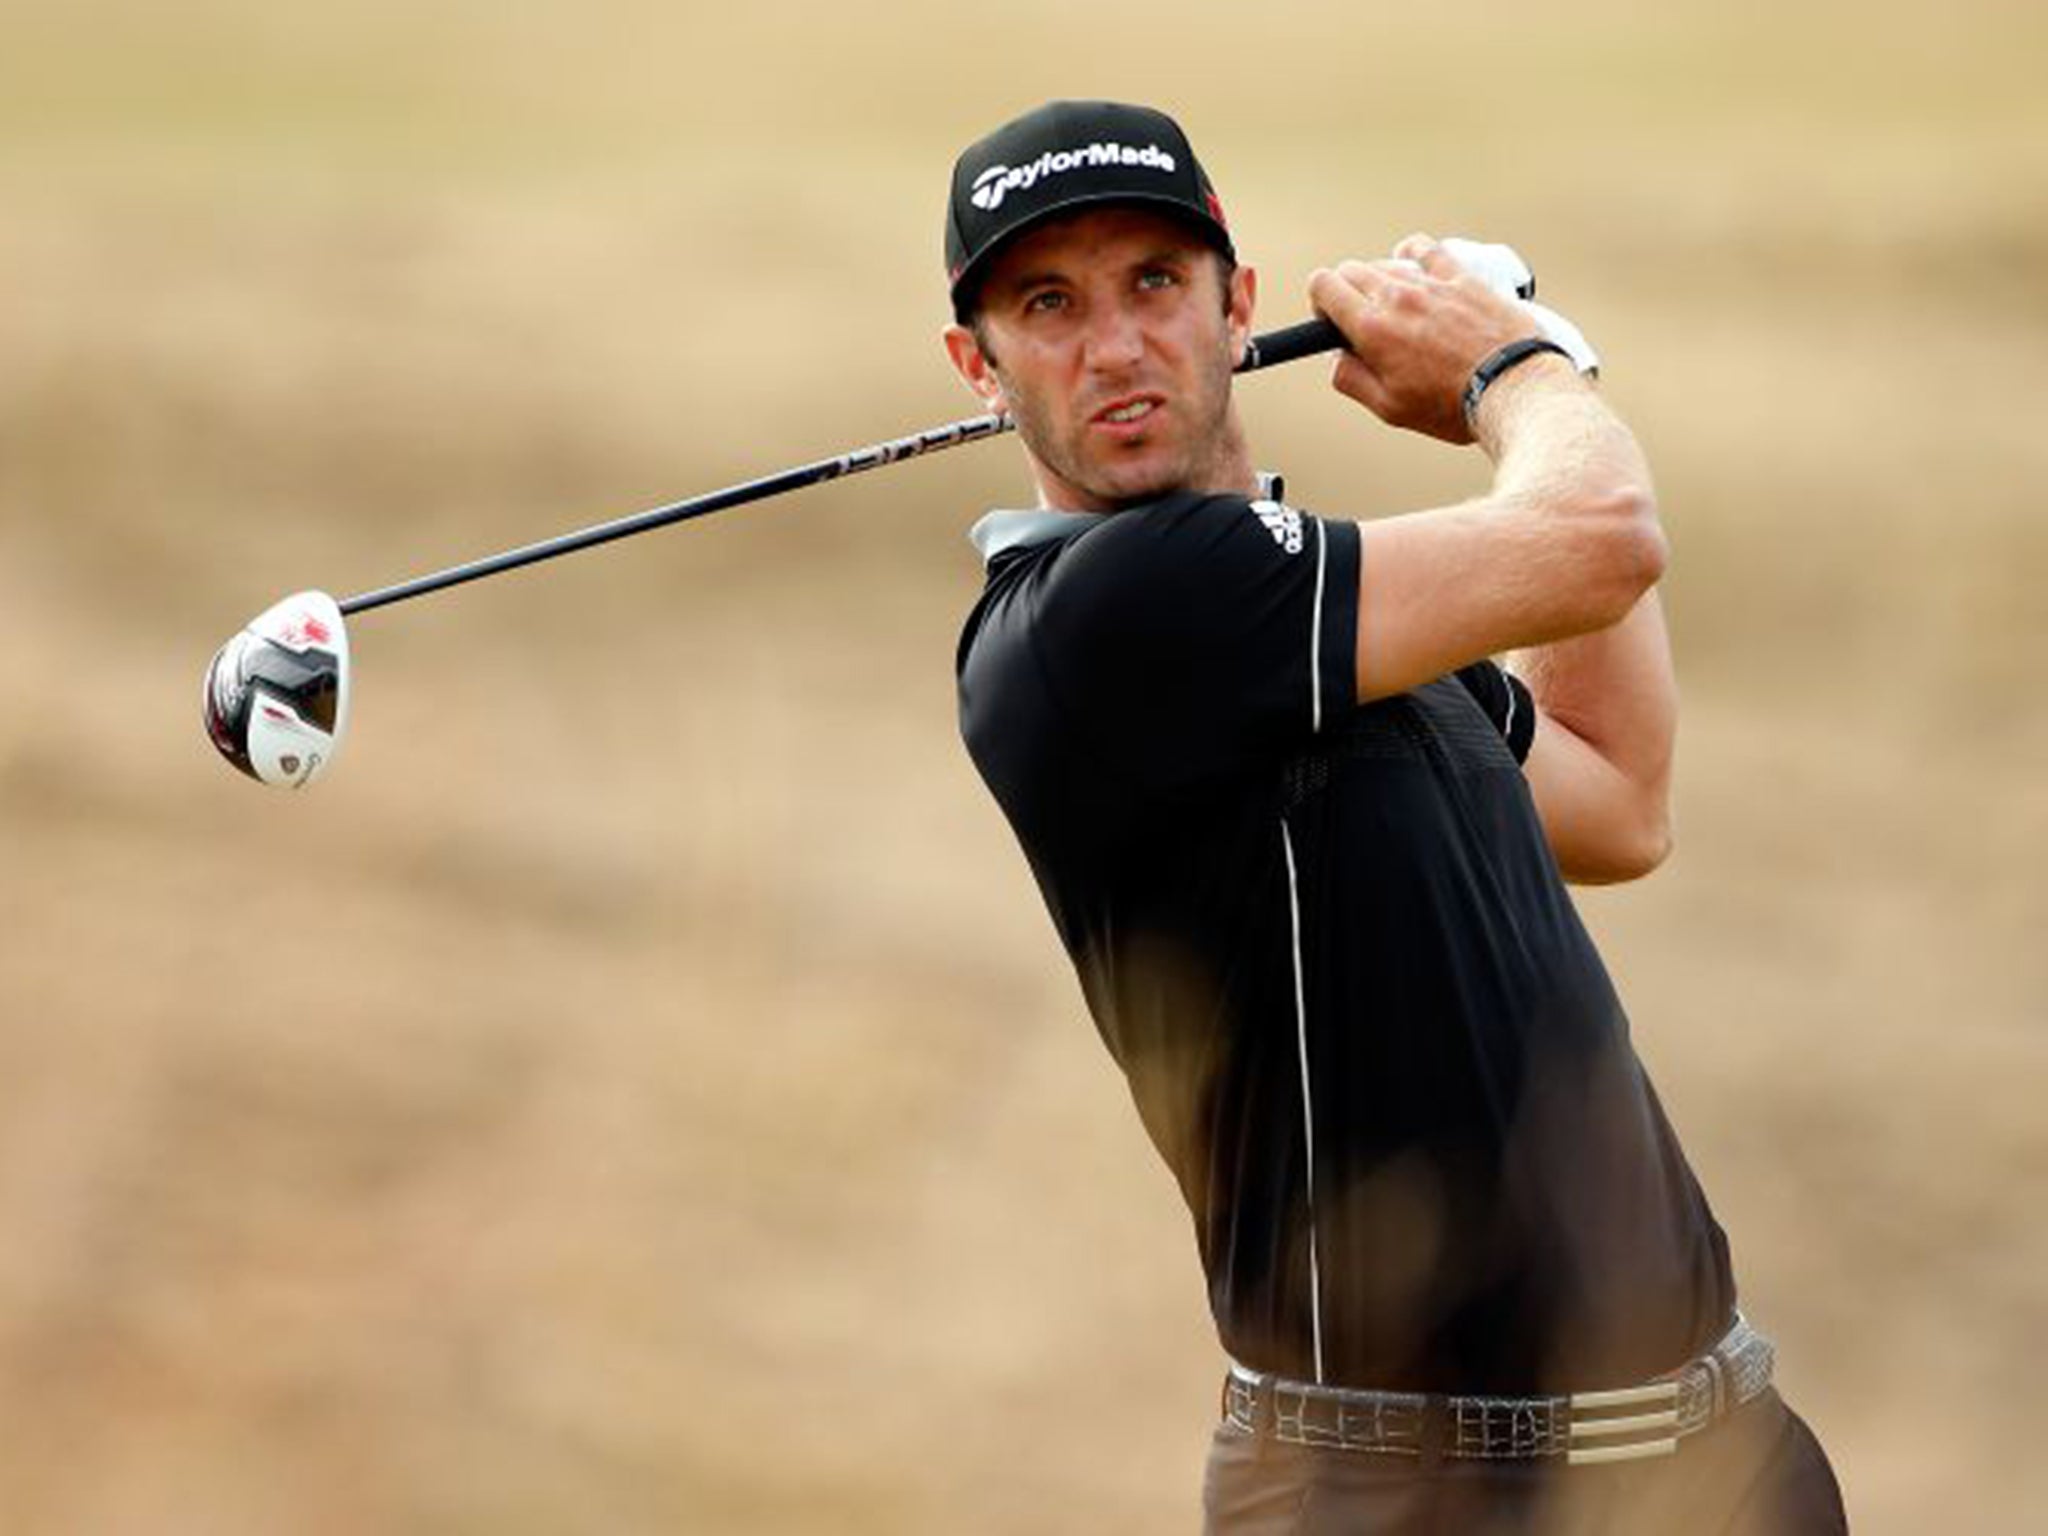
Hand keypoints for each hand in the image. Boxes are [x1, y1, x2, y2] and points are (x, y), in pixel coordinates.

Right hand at [1308, 232, 1548, 444]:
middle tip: (1362, 322)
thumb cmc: (1453, 405)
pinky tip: (1414, 264)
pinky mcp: (1461, 278)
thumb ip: (1351, 379)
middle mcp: (1397, 297)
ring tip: (1396, 310)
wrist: (1512, 387)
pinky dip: (1413, 253)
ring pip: (1385, 263)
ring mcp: (1431, 283)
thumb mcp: (1389, 409)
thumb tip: (1336, 360)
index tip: (1332, 322)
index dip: (1320, 302)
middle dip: (1346, 293)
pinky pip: (1427, 249)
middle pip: (1351, 270)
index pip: (1324, 285)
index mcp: (1372, 328)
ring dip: (1380, 282)